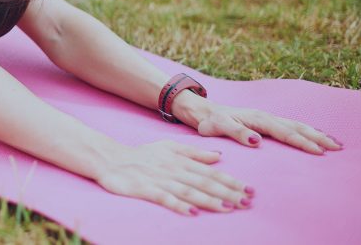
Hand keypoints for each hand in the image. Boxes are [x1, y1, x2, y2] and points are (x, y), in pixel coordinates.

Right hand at [95, 140, 253, 215]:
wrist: (110, 158)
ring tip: (228, 208)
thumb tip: (219, 156)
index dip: (230, 181)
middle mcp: (173, 170)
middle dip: (227, 192)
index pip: (210, 172)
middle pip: (204, 182)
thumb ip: (194, 153)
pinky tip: (191, 213)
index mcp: (180, 160)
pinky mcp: (144, 190)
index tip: (249, 189)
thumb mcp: (169, 147)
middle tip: (247, 201)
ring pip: (188, 191)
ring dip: (208, 200)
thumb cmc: (142, 154)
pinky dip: (178, 205)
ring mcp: (159, 180)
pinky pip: (163, 198)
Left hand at [172, 92, 343, 153]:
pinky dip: (305, 130)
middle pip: (296, 126)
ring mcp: (265, 118)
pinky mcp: (264, 121)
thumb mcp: (217, 127)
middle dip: (317, 137)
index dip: (302, 142)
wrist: (200, 110)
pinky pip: (289, 125)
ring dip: (315, 133)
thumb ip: (236, 133)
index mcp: (257, 118)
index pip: (284, 132)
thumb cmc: (208, 121)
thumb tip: (257, 140)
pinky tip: (314, 136)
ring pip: (296, 125)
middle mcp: (264, 116)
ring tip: (334, 142)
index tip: (319, 151)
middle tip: (337, 147)